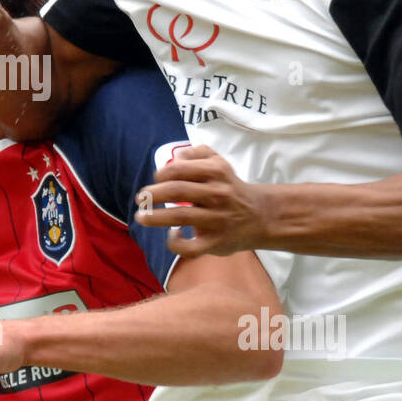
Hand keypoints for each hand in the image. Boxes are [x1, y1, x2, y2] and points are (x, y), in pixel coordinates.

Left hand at [134, 144, 268, 256]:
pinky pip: (190, 247)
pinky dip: (176, 242)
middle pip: (176, 191)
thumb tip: (174, 158)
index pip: (179, 169)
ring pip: (179, 217)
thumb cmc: (230, 188)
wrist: (260, 216)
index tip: (155, 180)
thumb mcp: (219, 163)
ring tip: (141, 217)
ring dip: (154, 217)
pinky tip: (173, 235)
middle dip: (152, 195)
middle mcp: (217, 194)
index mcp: (216, 172)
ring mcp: (217, 219)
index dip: (161, 174)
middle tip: (141, 199)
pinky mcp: (216, 242)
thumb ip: (197, 153)